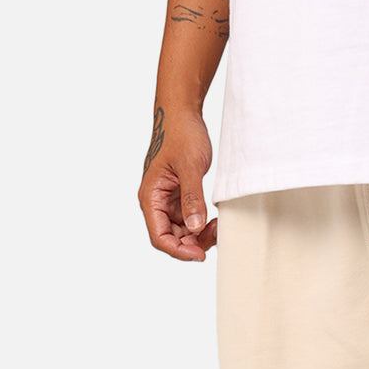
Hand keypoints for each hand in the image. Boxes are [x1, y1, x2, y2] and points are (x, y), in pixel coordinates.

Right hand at [137, 106, 216, 261]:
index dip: (178, 251)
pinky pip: (190, 221)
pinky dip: (202, 225)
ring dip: (199, 236)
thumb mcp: (189, 167)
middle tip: (216, 234)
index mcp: (150, 197)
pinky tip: (215, 220)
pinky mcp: (180, 197)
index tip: (199, 254)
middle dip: (193, 244)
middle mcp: (156, 203)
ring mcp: (169, 201)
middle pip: (172, 238)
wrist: (183, 113)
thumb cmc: (181, 134)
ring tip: (218, 226)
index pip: (159, 237)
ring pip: (182, 233)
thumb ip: (192, 198)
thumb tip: (194, 228)